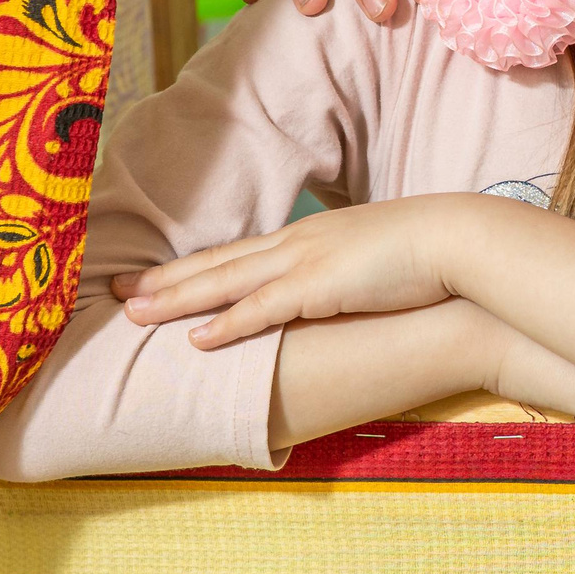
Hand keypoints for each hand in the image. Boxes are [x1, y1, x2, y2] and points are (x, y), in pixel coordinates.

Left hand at [112, 196, 482, 348]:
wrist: (458, 236)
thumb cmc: (430, 248)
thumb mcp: (378, 254)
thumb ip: (350, 268)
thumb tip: (342, 287)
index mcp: (312, 235)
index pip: (239, 252)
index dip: (194, 265)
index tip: (156, 274)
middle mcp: (299, 243)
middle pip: (218, 262)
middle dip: (165, 278)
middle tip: (116, 290)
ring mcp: (306, 261)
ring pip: (225, 281)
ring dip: (176, 298)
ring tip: (133, 313)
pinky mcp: (320, 285)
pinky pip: (262, 308)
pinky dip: (225, 323)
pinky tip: (194, 338)